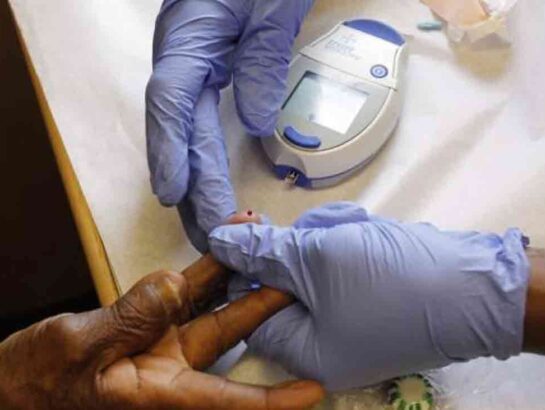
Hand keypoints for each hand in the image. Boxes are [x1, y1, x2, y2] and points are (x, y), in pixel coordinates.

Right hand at [0, 256, 322, 408]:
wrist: (15, 380)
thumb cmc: (39, 382)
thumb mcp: (81, 349)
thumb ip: (132, 317)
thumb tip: (175, 283)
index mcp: (162, 392)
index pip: (228, 399)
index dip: (273, 399)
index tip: (313, 390)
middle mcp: (172, 366)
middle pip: (230, 334)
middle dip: (265, 305)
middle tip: (300, 279)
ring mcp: (163, 341)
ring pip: (212, 303)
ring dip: (238, 272)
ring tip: (264, 240)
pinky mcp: (150, 321)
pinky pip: (185, 290)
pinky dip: (205, 267)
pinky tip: (226, 241)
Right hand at [146, 0, 312, 250]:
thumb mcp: (269, 7)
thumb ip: (261, 59)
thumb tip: (254, 121)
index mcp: (187, 37)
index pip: (170, 100)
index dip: (169, 150)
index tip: (175, 195)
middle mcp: (181, 58)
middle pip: (180, 130)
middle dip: (192, 185)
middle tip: (209, 235)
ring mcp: (191, 66)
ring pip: (187, 132)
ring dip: (196, 179)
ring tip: (209, 226)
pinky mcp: (205, 71)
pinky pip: (198, 122)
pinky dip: (202, 157)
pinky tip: (207, 185)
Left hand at [209, 202, 529, 390]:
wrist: (479, 289)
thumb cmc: (392, 281)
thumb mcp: (318, 260)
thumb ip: (263, 251)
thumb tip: (219, 242)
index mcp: (303, 351)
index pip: (251, 302)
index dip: (249, 259)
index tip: (255, 222)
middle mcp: (326, 346)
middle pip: (286, 282)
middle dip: (301, 245)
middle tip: (325, 228)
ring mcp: (354, 325)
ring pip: (318, 268)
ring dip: (331, 239)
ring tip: (356, 228)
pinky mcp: (377, 303)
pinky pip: (347, 270)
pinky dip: (353, 246)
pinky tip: (370, 232)